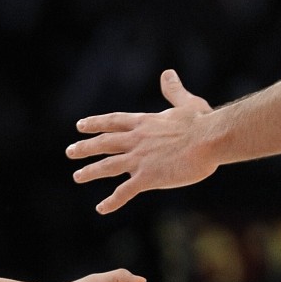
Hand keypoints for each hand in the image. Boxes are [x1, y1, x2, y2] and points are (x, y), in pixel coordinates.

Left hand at [67, 70, 216, 213]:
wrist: (210, 139)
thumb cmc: (202, 121)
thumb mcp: (185, 102)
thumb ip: (173, 90)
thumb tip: (168, 73)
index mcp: (144, 123)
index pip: (113, 121)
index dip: (95, 123)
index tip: (80, 126)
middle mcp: (136, 139)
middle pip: (104, 143)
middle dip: (85, 147)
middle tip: (70, 151)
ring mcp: (139, 159)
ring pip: (107, 166)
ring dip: (91, 172)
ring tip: (77, 176)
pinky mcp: (148, 177)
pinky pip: (125, 191)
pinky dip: (112, 201)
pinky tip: (101, 208)